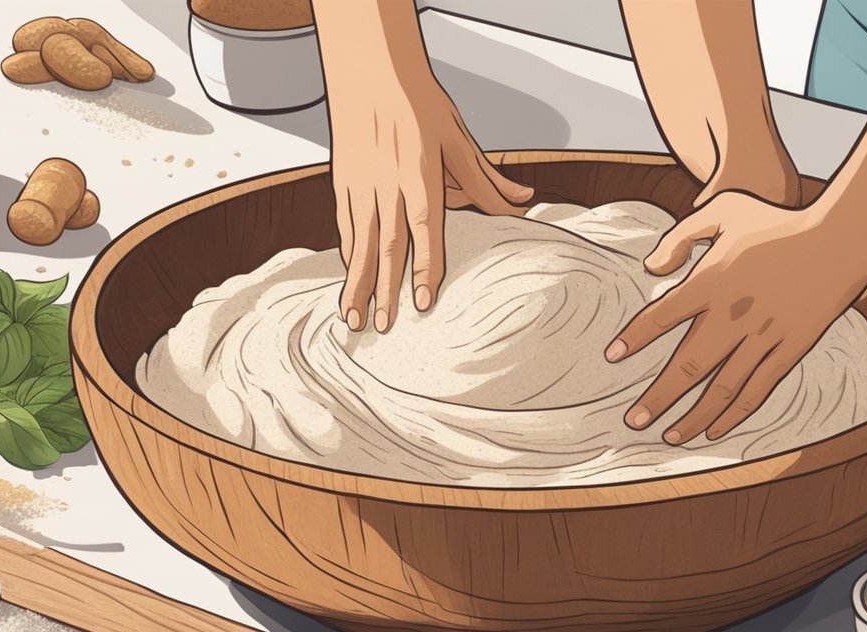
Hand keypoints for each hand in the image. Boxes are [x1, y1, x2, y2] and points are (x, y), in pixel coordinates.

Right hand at [329, 76, 532, 332]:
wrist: (368, 67)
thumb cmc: (416, 101)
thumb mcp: (458, 138)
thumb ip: (487, 181)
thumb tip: (524, 203)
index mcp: (419, 175)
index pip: (424, 232)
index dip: (424, 269)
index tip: (422, 302)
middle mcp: (386, 185)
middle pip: (386, 248)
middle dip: (383, 292)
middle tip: (380, 328)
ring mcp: (360, 185)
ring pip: (358, 244)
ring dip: (356, 283)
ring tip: (353, 318)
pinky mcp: (342, 181)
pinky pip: (346, 226)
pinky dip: (349, 255)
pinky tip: (351, 278)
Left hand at [604, 192, 866, 443]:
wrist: (839, 239)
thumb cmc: (778, 221)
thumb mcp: (725, 210)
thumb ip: (681, 236)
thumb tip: (650, 267)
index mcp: (712, 282)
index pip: (661, 316)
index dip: (635, 338)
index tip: (613, 356)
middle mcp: (733, 315)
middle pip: (688, 366)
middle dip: (658, 398)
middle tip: (635, 421)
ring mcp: (764, 336)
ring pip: (722, 388)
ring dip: (692, 416)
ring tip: (670, 435)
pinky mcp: (790, 349)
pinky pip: (758, 389)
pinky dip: (734, 414)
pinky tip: (715, 429)